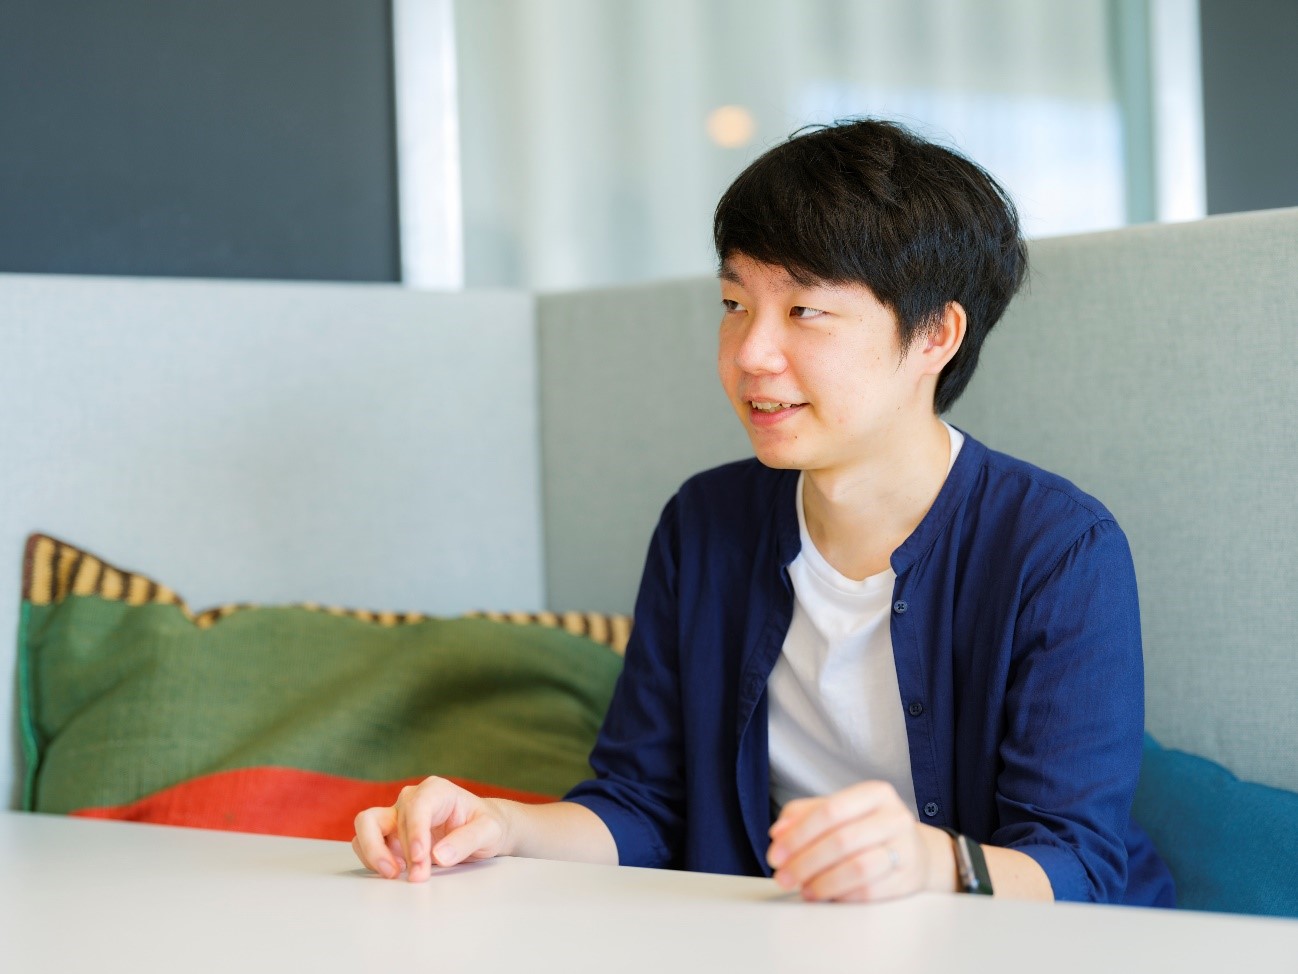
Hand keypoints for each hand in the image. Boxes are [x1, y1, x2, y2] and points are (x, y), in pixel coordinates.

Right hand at [352, 776, 511, 881]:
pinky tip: (394, 872)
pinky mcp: (389, 837)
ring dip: (374, 852)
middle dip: (398, 851)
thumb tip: (439, 855)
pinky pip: (366, 843)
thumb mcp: (489, 831)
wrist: (481, 832)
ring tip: (394, 875)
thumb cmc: (486, 826)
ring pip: (366, 826)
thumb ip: (467, 841)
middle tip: (416, 875)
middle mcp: (411, 800)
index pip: (416, 807)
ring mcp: (397, 817)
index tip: (421, 857)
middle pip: (388, 818)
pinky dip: (372, 859)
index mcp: (436, 791)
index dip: (415, 832)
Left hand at [766, 781, 936, 901]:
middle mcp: (895, 817)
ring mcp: (906, 849)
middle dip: (805, 863)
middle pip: (842, 841)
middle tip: (783, 878)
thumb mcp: (839, 811)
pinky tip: (825, 897)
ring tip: (804, 890)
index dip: (798, 835)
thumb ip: (803, 815)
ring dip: (823, 882)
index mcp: (875, 793)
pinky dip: (842, 896)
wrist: (916, 852)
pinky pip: (871, 892)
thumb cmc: (867, 828)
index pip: (830, 811)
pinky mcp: (908, 879)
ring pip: (858, 868)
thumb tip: (778, 833)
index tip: (775, 855)